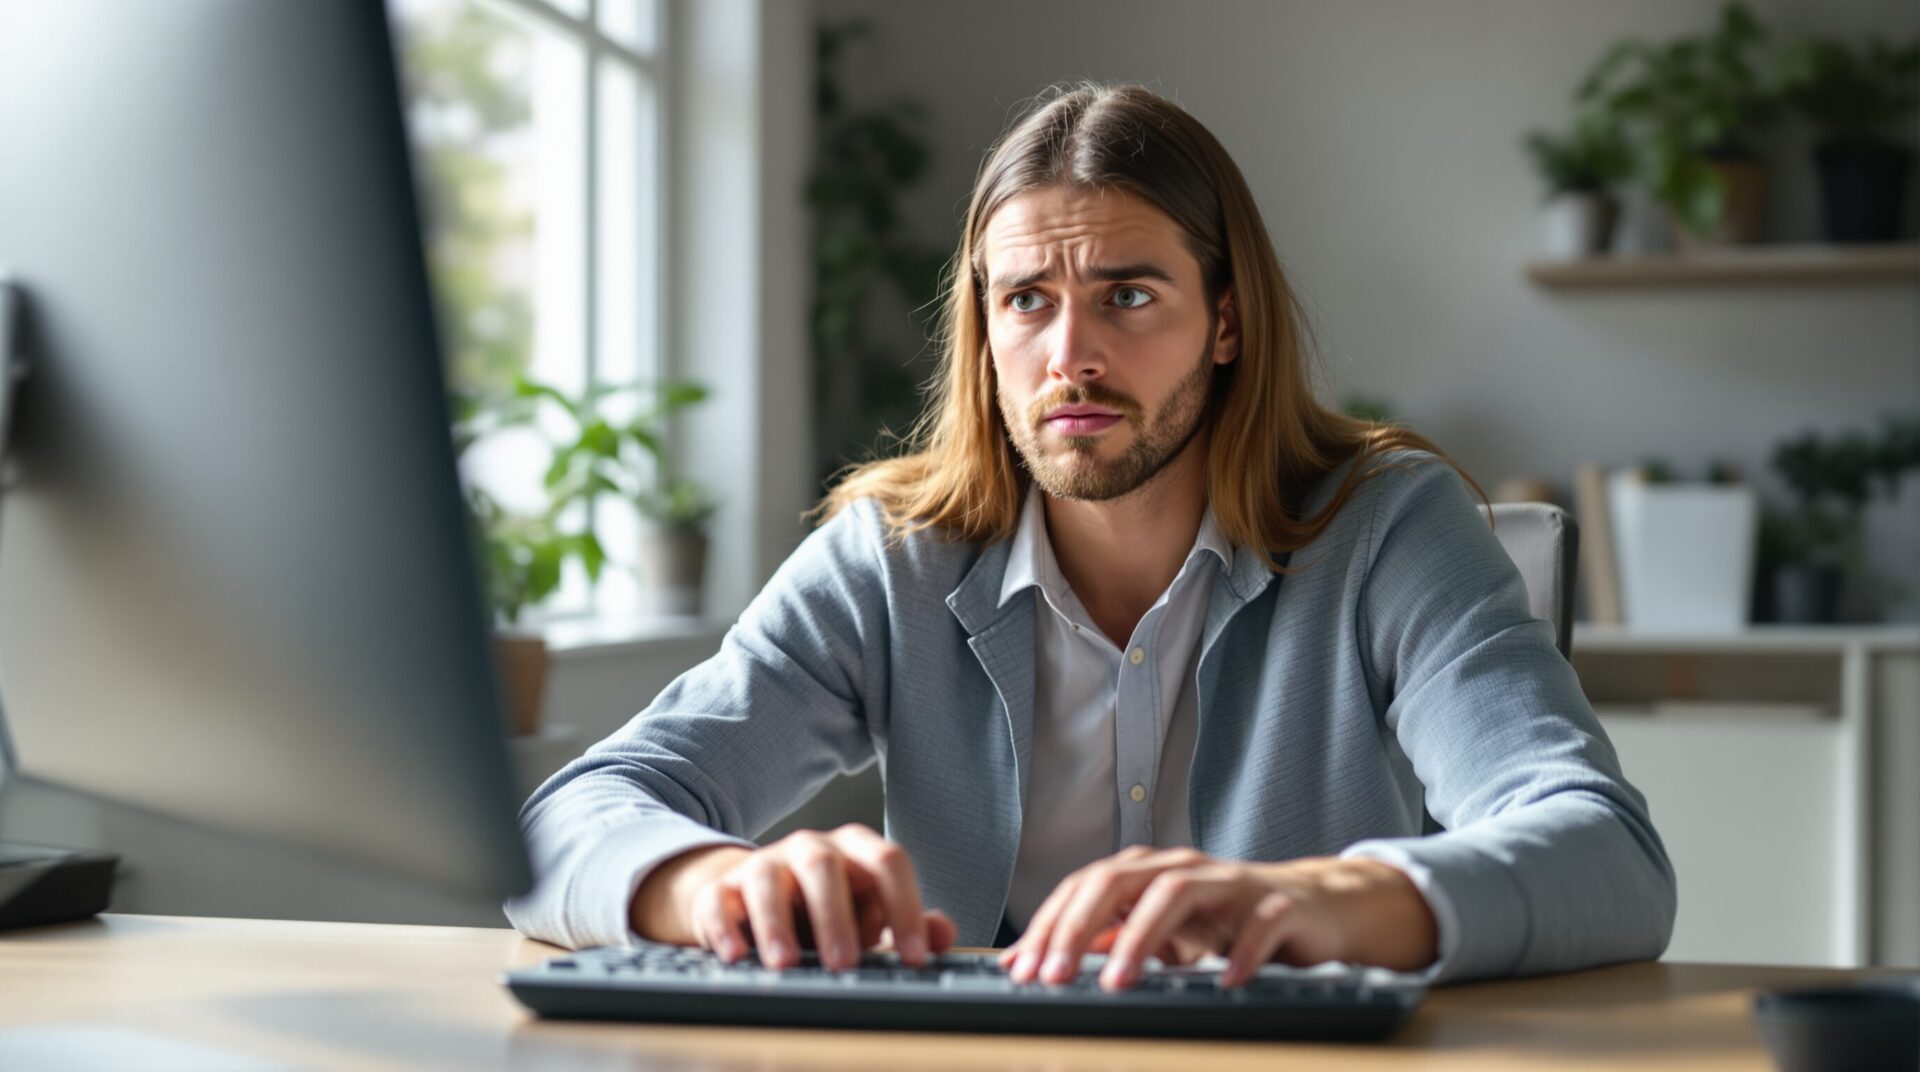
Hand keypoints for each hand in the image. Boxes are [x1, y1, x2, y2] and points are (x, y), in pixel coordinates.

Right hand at [630, 824, 957, 970]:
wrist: (756, 901)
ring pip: (768, 879)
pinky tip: (735, 955)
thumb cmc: (826, 912)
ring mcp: (764, 864)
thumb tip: (942, 933)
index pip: (888, 863)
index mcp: (856, 851)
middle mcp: (811, 849)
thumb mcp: (870, 917)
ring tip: (785, 965)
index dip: (905, 908)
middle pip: (825, 866)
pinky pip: (719, 900)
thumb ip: (908, 924)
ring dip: (776, 923)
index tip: (913, 957)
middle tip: (844, 964)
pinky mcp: (722, 888)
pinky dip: (724, 927)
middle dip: (835, 916)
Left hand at [995, 847, 1437, 990]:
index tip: (1027, 968)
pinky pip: (1258, 924)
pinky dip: (1239, 952)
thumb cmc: (1228, 921)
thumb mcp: (1161, 934)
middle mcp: (1184, 868)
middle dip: (1082, 927)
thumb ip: (1107, 941)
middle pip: (1120, 880)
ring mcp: (1231, 883)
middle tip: (1057, 974)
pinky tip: (1223, 981)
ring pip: (1178, 892)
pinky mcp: (1278, 905)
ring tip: (1120, 981)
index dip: (1053, 924)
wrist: (1311, 909)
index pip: (1087, 886)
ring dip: (1143, 937)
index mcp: (1150, 871)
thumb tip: (1038, 958)